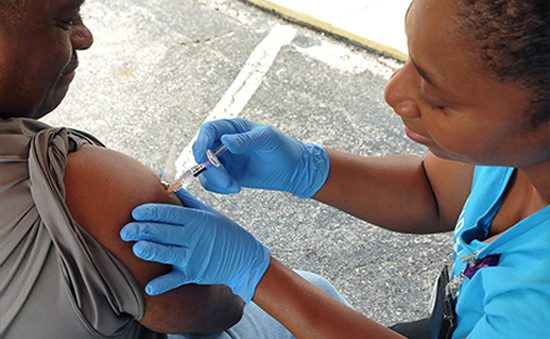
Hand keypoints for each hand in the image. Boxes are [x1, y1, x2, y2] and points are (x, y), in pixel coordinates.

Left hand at [120, 189, 270, 303]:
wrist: (243, 257)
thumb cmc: (223, 232)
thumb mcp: (207, 212)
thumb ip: (184, 199)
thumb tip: (162, 181)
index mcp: (195, 219)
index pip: (168, 213)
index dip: (150, 212)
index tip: (135, 212)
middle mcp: (193, 237)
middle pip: (163, 232)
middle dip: (142, 230)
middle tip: (124, 231)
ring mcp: (193, 256)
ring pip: (166, 253)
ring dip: (150, 251)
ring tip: (136, 248)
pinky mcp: (194, 274)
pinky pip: (175, 280)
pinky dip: (163, 284)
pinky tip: (149, 287)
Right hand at [192, 118, 329, 198]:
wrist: (293, 170)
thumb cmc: (283, 149)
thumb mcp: (267, 139)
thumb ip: (245, 139)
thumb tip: (225, 141)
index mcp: (233, 128)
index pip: (208, 130)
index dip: (201, 142)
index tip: (201, 157)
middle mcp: (224, 143)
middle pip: (202, 152)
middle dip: (210, 169)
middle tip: (226, 181)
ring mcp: (225, 160)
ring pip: (205, 170)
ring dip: (216, 181)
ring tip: (234, 187)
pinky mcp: (227, 175)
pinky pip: (212, 182)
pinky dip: (219, 188)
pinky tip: (235, 188)